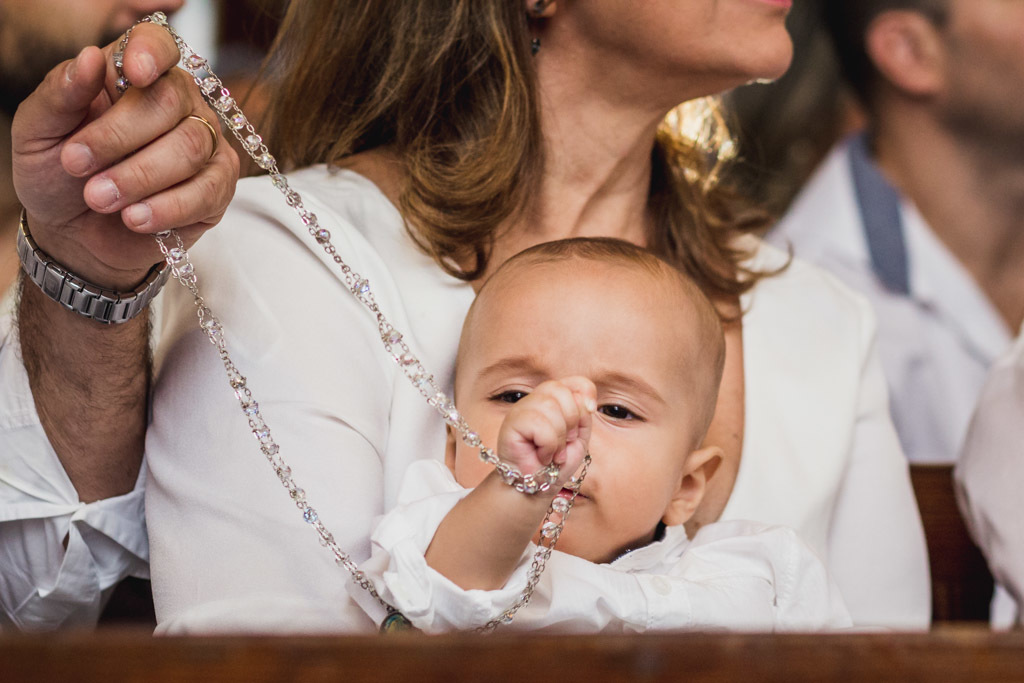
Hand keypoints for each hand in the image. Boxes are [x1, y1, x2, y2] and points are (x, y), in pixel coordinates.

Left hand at [11, 22, 238, 290]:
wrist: (74, 234)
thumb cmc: (58, 175)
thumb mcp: (37, 133)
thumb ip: (59, 95)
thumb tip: (88, 58)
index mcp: (132, 75)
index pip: (156, 44)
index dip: (151, 53)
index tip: (135, 74)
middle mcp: (179, 102)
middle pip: (170, 102)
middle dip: (119, 137)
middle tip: (76, 164)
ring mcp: (205, 143)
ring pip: (191, 147)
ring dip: (138, 177)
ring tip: (99, 199)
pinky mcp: (217, 187)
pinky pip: (206, 191)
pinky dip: (167, 207)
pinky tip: (134, 218)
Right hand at [497, 378, 596, 489]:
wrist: (537, 488)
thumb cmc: (555, 464)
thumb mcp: (579, 437)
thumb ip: (584, 415)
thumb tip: (584, 401)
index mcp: (554, 400)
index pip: (576, 382)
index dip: (586, 393)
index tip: (591, 411)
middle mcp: (536, 400)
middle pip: (561, 390)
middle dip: (572, 420)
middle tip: (566, 442)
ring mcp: (521, 409)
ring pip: (549, 406)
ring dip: (559, 437)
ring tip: (553, 452)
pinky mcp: (511, 423)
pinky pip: (538, 424)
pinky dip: (548, 445)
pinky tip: (542, 456)